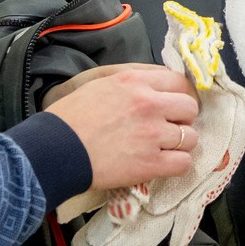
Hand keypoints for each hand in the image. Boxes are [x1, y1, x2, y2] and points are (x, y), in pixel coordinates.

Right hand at [45, 64, 199, 192]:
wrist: (54, 150)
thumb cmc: (70, 117)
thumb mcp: (100, 84)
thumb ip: (132, 81)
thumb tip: (155, 82)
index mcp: (135, 82)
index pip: (178, 82)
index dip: (177, 96)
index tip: (172, 106)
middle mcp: (149, 104)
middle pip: (189, 108)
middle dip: (181, 118)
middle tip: (167, 128)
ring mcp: (152, 134)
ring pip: (190, 137)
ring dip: (179, 144)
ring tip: (162, 148)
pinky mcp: (150, 163)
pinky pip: (183, 163)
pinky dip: (176, 164)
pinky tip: (163, 164)